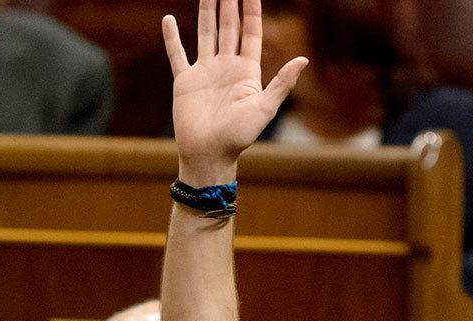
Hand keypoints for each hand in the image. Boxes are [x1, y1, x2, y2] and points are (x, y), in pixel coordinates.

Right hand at [163, 0, 305, 183]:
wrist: (209, 154)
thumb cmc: (239, 136)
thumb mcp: (265, 108)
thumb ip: (282, 83)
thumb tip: (303, 59)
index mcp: (247, 71)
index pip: (250, 33)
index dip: (252, 11)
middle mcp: (226, 67)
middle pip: (229, 27)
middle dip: (229, 4)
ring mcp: (205, 71)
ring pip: (206, 33)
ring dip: (206, 12)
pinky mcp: (184, 80)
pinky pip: (177, 54)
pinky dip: (172, 37)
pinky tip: (168, 19)